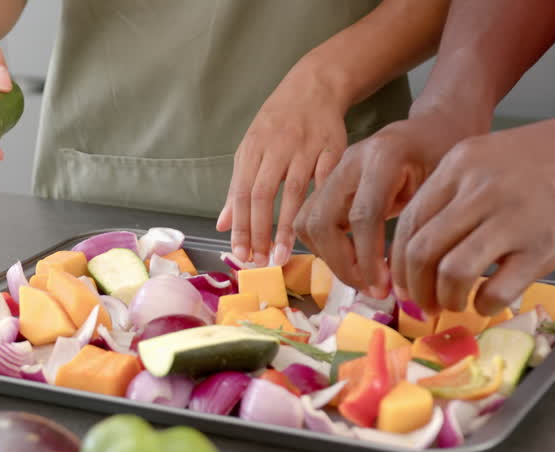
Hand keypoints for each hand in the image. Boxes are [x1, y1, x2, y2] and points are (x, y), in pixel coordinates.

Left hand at [216, 74, 347, 266]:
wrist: (314, 87)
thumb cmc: (278, 124)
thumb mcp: (251, 149)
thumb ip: (237, 188)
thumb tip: (222, 225)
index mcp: (252, 149)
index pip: (240, 193)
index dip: (240, 227)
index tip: (241, 254)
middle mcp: (275, 147)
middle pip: (262, 194)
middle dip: (260, 232)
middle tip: (261, 262)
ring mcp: (305, 147)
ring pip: (293, 191)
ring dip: (287, 226)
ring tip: (283, 255)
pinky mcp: (332, 147)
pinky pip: (325, 180)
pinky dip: (320, 204)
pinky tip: (317, 228)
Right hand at [293, 110, 484, 296]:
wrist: (433, 129)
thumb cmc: (446, 157)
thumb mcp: (446, 185)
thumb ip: (423, 224)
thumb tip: (409, 278)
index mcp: (384, 156)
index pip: (363, 215)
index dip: (368, 259)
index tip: (383, 289)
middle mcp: (351, 160)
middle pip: (323, 221)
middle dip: (342, 264)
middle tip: (370, 289)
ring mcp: (335, 170)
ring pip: (308, 222)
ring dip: (329, 258)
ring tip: (362, 279)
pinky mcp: (328, 183)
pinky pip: (310, 221)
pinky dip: (325, 248)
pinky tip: (354, 262)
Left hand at [389, 112, 554, 316]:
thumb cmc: (554, 156)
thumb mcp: (492, 156)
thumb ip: (457, 192)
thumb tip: (426, 244)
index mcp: (459, 165)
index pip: (409, 222)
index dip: (399, 261)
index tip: (406, 280)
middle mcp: (478, 190)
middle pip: (420, 251)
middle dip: (414, 287)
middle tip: (424, 302)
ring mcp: (511, 218)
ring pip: (450, 272)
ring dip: (445, 298)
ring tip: (454, 304)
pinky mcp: (543, 247)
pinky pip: (495, 290)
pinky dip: (483, 304)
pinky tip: (487, 302)